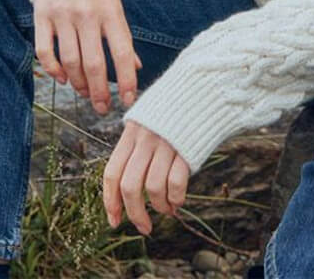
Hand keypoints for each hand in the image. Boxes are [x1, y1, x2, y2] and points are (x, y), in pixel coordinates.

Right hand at [32, 0, 142, 114]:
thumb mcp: (114, 1)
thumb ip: (122, 33)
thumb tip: (136, 65)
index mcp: (111, 10)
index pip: (123, 52)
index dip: (127, 80)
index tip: (129, 100)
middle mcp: (87, 14)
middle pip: (95, 63)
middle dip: (100, 92)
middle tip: (102, 107)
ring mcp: (63, 15)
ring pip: (70, 62)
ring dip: (78, 84)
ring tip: (84, 93)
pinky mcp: (41, 16)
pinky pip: (45, 51)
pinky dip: (53, 70)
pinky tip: (62, 79)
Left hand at [103, 119, 190, 233]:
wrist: (203, 87)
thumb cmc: (174, 109)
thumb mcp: (147, 119)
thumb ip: (135, 146)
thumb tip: (127, 186)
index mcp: (131, 132)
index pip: (112, 172)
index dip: (110, 201)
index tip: (115, 221)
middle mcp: (145, 139)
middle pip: (130, 186)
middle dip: (135, 213)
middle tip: (144, 227)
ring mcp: (166, 143)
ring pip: (152, 188)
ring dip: (160, 206)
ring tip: (167, 209)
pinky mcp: (186, 148)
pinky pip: (175, 183)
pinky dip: (176, 198)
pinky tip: (179, 201)